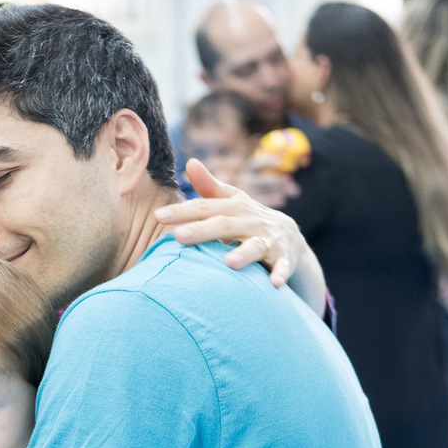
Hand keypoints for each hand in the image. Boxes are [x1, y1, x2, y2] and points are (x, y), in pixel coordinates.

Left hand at [155, 159, 311, 288]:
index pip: (205, 208)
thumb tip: (190, 162)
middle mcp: (251, 221)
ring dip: (244, 254)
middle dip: (203, 230)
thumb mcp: (232, 200)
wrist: (289, 236)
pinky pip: (283, 266)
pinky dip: (280, 273)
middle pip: (225, 225)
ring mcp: (269, 239)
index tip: (158, 216)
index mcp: (235, 207)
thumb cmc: (249, 218)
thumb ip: (209, 186)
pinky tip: (274, 284)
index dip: (183, 211)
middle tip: (178, 236)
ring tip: (229, 263)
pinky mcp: (284, 257)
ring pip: (256, 246)